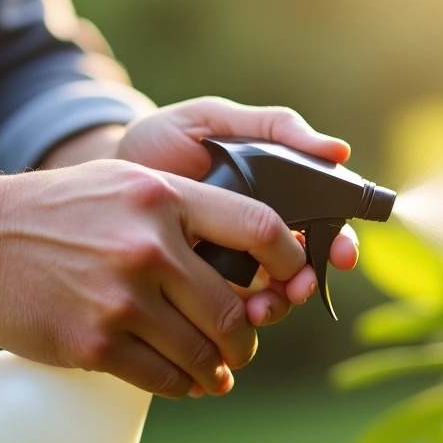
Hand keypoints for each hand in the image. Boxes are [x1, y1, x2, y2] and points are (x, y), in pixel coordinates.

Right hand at [0, 160, 305, 398]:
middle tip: (241, 346)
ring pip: (201, 351)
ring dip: (215, 369)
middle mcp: (149, 248)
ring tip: (214, 372)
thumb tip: (247, 254)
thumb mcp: (125, 184)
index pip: (260, 229)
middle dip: (247, 338)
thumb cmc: (54, 211)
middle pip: (234, 309)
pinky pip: (161, 378)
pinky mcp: (93, 344)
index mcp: (164, 199)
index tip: (291, 281)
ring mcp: (121, 299)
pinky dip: (180, 385)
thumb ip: (183, 210)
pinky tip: (182, 382)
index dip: (290, 262)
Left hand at [112, 96, 359, 322]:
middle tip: (300, 287)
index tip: (342, 255)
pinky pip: (230, 314)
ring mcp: (233, 267)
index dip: (339, 242)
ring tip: (261, 308)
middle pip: (304, 268)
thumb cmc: (162, 141)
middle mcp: (260, 236)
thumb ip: (272, 127)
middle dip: (309, 282)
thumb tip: (337, 150)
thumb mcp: (214, 121)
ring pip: (273, 296)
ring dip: (277, 306)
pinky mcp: (200, 292)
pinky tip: (232, 319)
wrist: (101, 175)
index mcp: (275, 196)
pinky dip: (239, 321)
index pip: (323, 223)